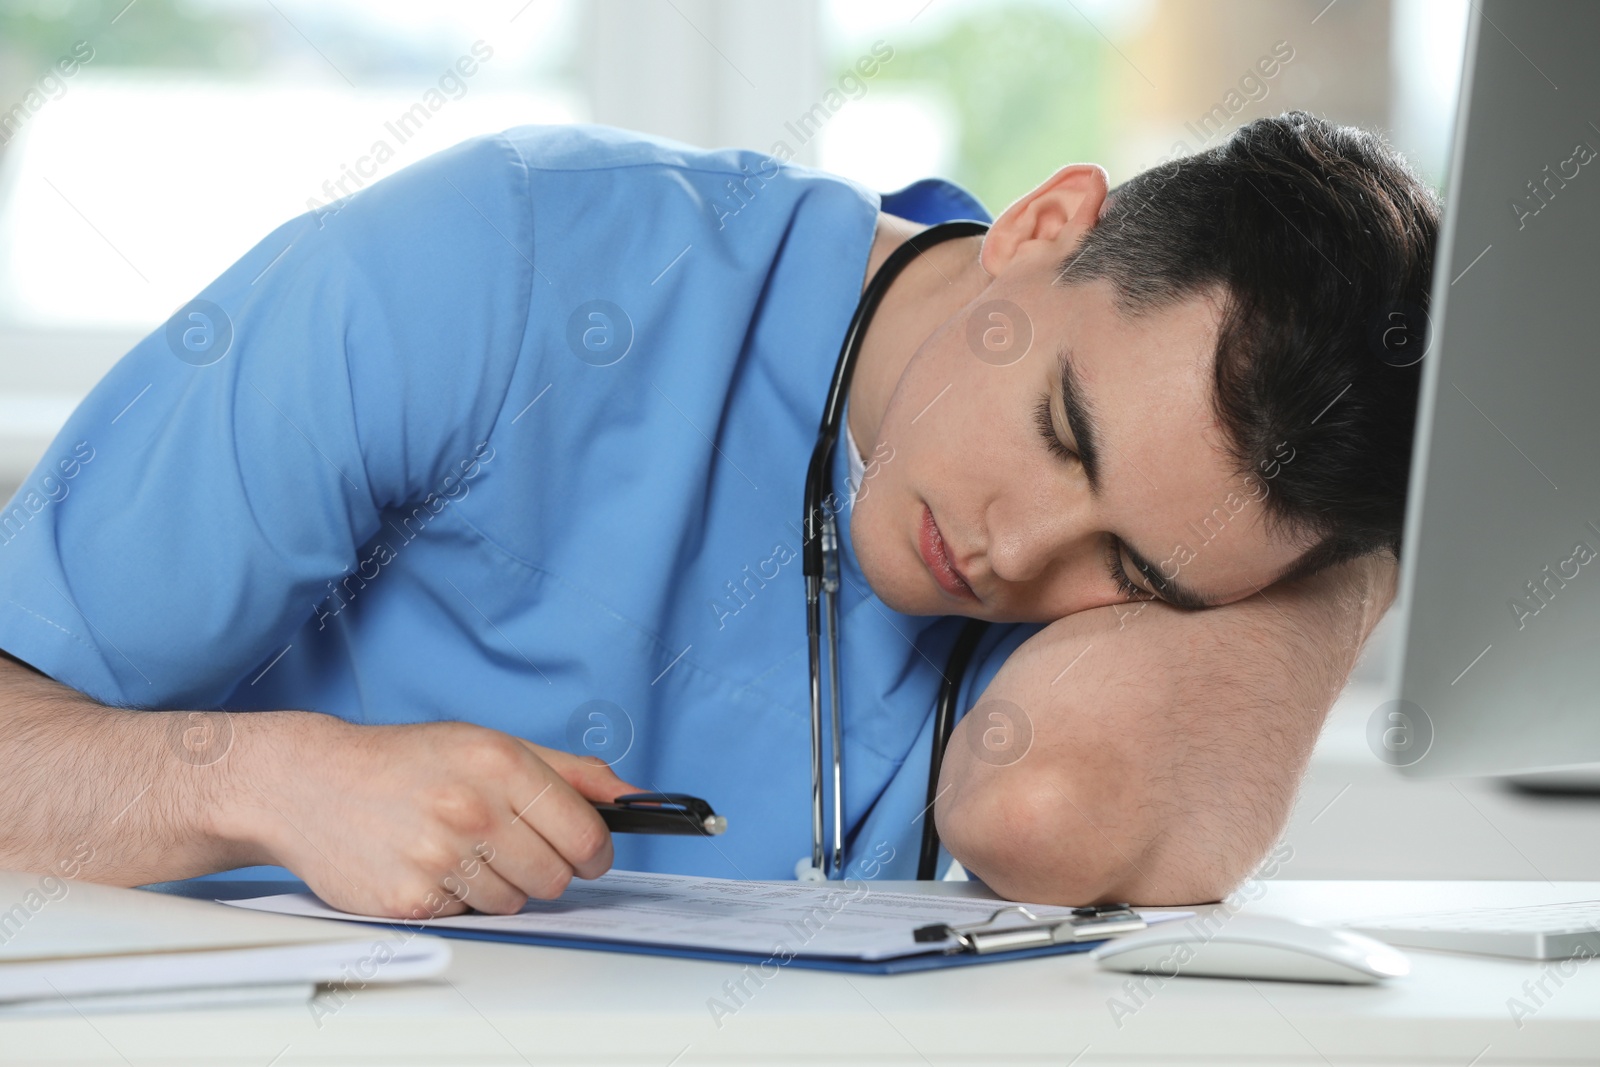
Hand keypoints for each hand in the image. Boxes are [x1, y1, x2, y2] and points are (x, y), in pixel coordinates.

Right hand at [222, 715, 642, 918]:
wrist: (310, 783)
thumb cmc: (406, 763)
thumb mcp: (488, 744)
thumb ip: (567, 771)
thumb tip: (630, 797)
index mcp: (500, 763)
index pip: (586, 834)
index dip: (596, 851)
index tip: (589, 854)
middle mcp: (471, 808)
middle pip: (556, 878)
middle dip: (547, 870)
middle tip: (514, 849)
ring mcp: (438, 857)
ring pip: (514, 903)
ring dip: (499, 886)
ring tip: (461, 849)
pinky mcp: (409, 900)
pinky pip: (469, 919)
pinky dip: (459, 900)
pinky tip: (431, 867)